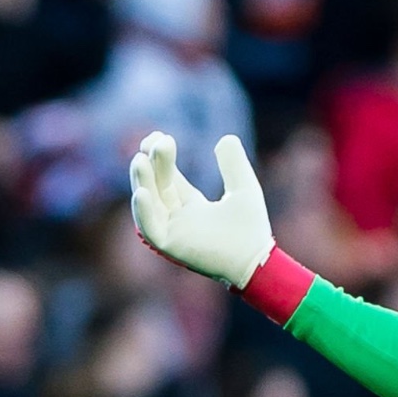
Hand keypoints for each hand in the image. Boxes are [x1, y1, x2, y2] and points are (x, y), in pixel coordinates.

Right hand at [129, 132, 273, 287]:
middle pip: (156, 186)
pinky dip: (144, 211)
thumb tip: (226, 138)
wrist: (257, 259)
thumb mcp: (243, 187)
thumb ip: (233, 164)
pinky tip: (142, 192)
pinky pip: (150, 228)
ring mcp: (173, 232)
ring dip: (142, 182)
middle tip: (155, 141)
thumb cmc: (251, 228)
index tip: (160, 137)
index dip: (161, 158)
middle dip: (152, 164)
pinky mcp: (171, 247)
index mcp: (192, 206)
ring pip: (149, 204)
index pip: (168, 178)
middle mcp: (178, 218)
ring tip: (140, 159)